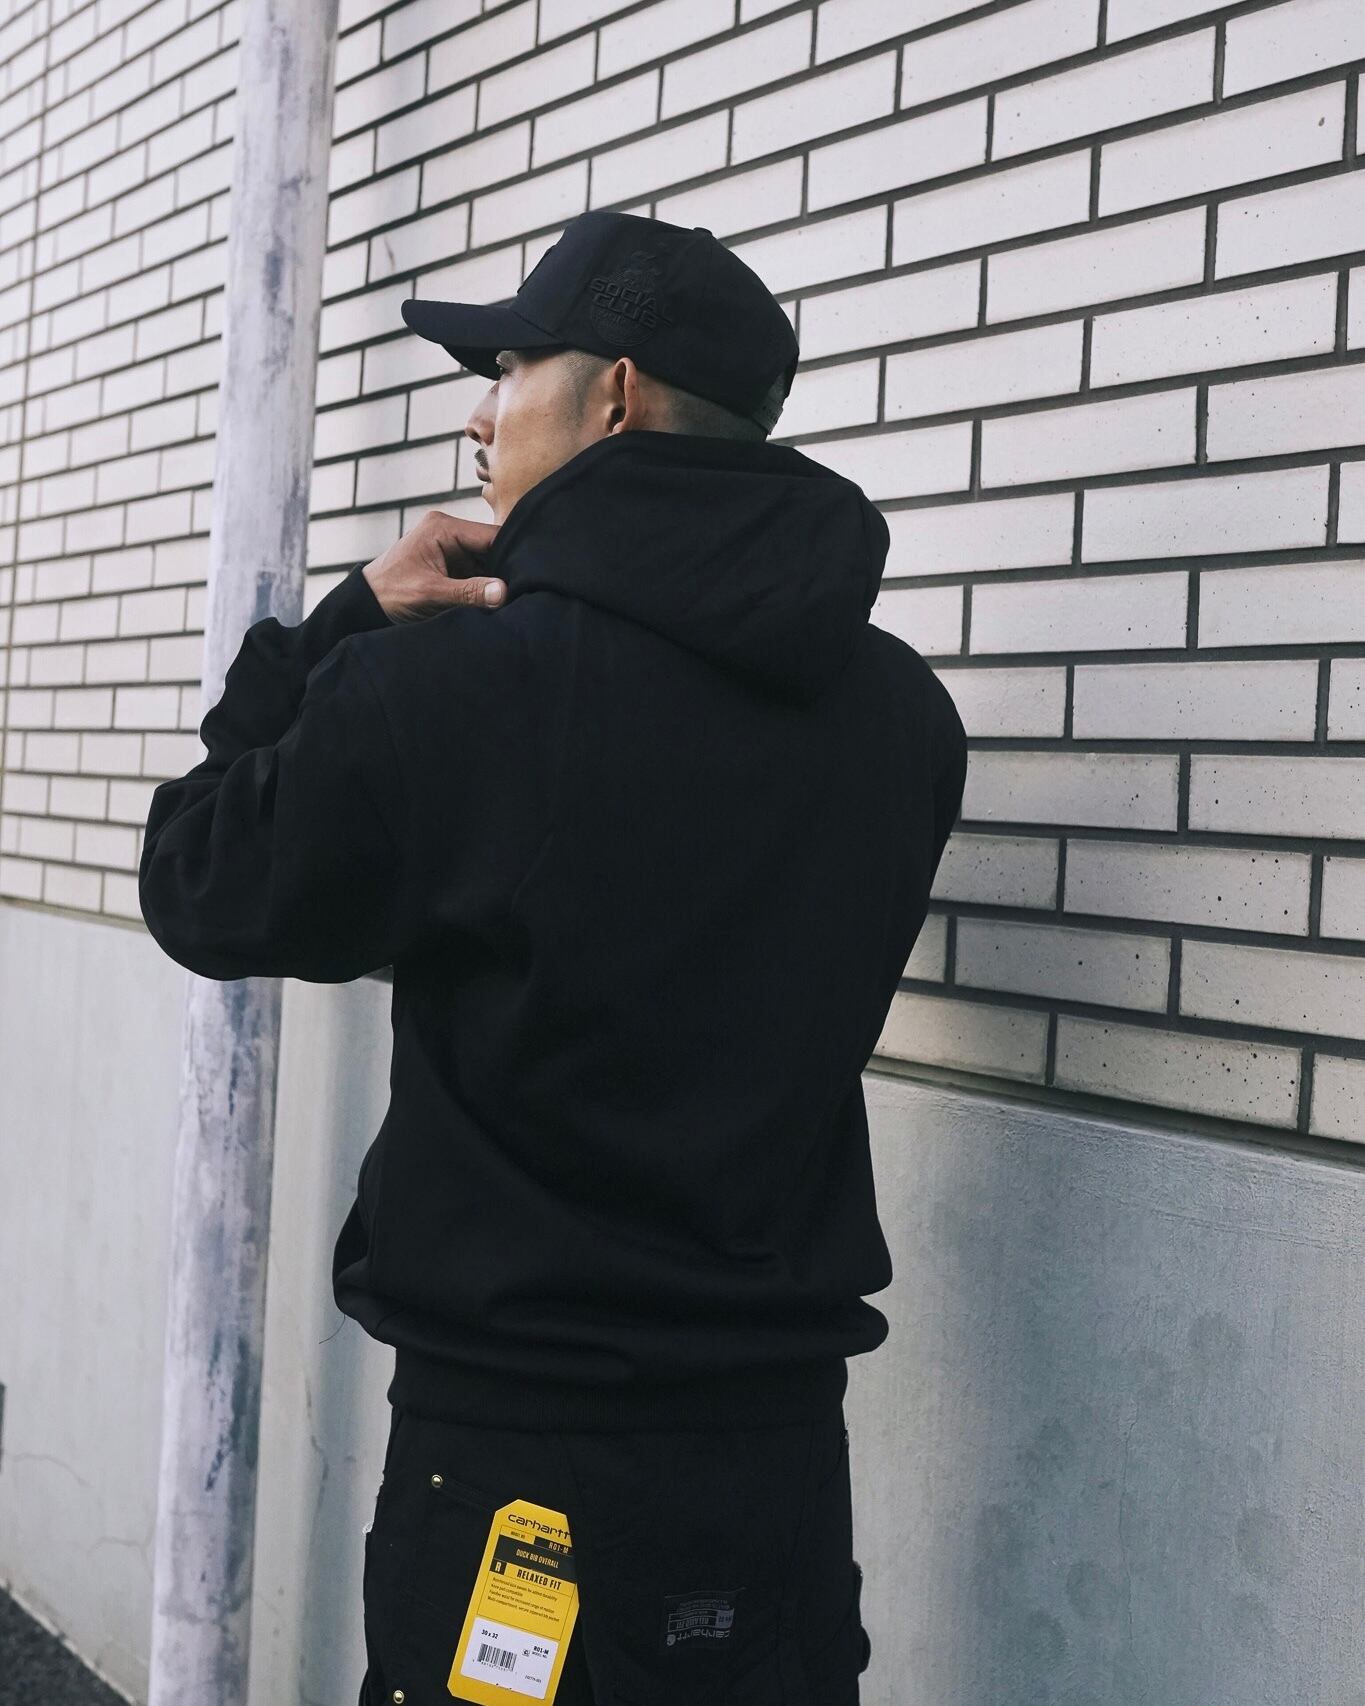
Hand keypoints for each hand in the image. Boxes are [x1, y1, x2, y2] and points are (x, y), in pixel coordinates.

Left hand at [361, 510, 505, 623]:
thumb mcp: (431, 593)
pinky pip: (476, 571)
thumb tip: (503, 592)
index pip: (491, 536)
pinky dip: (484, 586)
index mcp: (443, 528)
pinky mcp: (450, 563)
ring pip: (486, 561)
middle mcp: (449, 531)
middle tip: (518, 593)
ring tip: (506, 599)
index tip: (525, 578)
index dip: (510, 556)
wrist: (367, 604)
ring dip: (494, 580)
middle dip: (503, 570)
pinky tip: (493, 600)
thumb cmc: (391, 593)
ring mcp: (450, 547)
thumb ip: (468, 592)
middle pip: (492, 548)